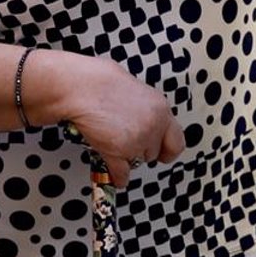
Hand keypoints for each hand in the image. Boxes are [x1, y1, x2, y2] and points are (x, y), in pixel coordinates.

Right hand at [52, 53, 184, 188]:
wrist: (79, 86)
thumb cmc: (97, 79)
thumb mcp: (132, 85)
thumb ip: (143, 105)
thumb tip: (140, 113)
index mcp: (160, 107)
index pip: (177, 141)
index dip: (167, 148)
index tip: (162, 151)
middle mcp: (152, 126)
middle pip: (154, 153)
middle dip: (142, 150)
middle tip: (129, 142)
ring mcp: (136, 141)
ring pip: (137, 162)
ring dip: (126, 157)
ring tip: (113, 143)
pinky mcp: (117, 153)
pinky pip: (121, 174)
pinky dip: (117, 176)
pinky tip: (114, 175)